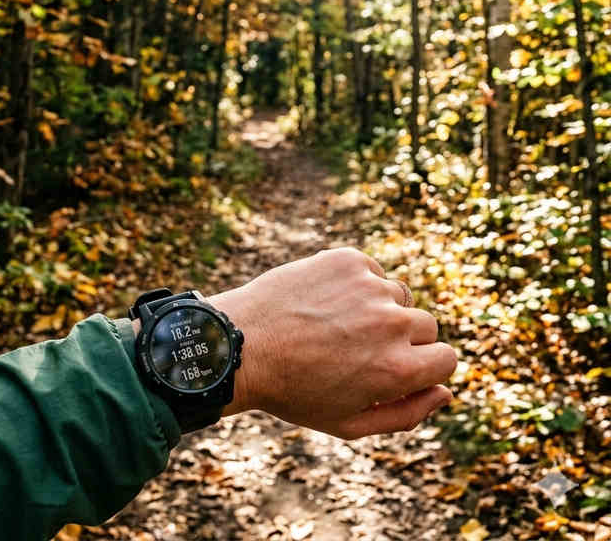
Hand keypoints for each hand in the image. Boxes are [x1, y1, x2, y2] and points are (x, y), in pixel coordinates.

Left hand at [205, 247, 456, 438]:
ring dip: (378, 308)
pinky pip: (371, 270)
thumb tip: (446, 393)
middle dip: (401, 339)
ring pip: (398, 296)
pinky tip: (323, 301)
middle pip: (426, 326)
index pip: (447, 359)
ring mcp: (369, 288)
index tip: (392, 368)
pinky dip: (355, 283)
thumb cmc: (291, 391)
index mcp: (399, 369)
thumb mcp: (348, 423)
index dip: (422, 367)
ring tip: (335, 325)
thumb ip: (407, 414)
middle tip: (355, 348)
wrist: (236, 346)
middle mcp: (391, 325)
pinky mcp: (346, 260)